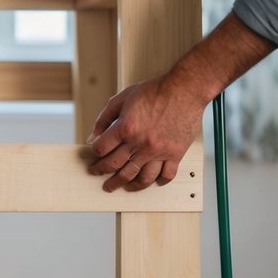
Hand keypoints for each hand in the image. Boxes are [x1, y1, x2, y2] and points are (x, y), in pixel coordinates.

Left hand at [87, 74, 205, 191]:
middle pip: (116, 166)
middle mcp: (140, 143)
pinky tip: (152, 182)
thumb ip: (104, 118)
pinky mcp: (175, 154)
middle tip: (97, 175)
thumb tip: (92, 137)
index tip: (94, 156)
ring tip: (121, 187)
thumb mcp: (122, 99)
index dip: (94, 153)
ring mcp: (159, 151)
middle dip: (102, 173)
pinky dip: (158, 182)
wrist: (185, 90)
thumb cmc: (155, 91)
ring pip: (140, 177)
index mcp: (125, 128)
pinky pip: (166, 175)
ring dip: (127, 184)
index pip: (101, 149)